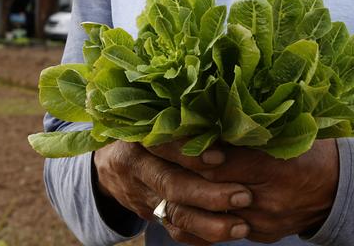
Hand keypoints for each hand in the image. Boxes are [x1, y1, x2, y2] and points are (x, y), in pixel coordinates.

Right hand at [93, 140, 253, 245]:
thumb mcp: (158, 119)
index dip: (189, 152)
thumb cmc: (149, 132)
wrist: (110, 164)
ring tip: (241, 226)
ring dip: (209, 224)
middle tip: (243, 197)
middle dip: (208, 194)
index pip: (163, 145)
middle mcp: (138, 167)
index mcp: (141, 137)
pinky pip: (174, 230)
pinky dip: (200, 236)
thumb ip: (188, 124)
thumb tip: (233, 125)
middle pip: (171, 184)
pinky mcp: (149, 214)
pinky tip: (225, 236)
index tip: (221, 157)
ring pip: (174, 214)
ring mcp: (141, 195)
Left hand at [157, 139, 339, 242]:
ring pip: (208, 216)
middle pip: (208, 189)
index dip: (189, 150)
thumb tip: (211, 107)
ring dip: (180, 197)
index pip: (219, 162)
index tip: (162, 133)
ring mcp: (260, 222)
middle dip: (175, 169)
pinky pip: (219, 231)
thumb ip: (252, 126)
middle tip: (147, 148)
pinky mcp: (258, 235)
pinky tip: (178, 201)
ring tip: (156, 175)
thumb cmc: (313, 148)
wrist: (341, 189)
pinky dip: (197, 216)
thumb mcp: (288, 129)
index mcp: (273, 167)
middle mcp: (264, 200)